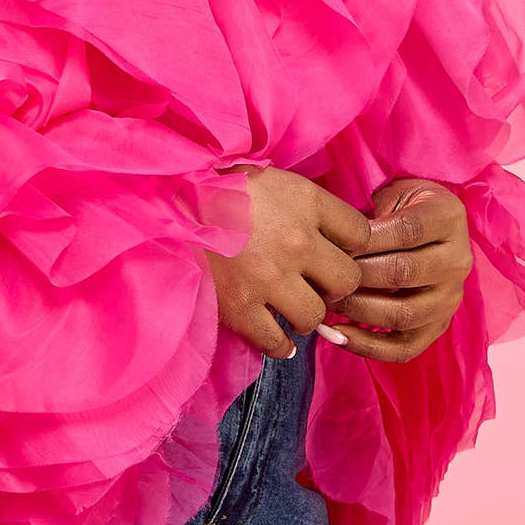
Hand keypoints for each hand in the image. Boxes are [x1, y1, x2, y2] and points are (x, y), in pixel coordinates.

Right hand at [204, 165, 368, 359]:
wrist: (164, 203)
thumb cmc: (218, 187)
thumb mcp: (271, 180)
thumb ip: (306, 205)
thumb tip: (336, 234)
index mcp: (305, 201)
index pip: (361, 233)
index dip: (350, 245)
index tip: (334, 249)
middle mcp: (296, 240)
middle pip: (348, 280)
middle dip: (333, 283)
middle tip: (313, 282)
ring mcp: (269, 277)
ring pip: (316, 315)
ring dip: (305, 313)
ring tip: (288, 305)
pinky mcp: (240, 306)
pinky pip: (276, 342)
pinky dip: (278, 344)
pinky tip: (276, 337)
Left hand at [320, 176, 473, 362]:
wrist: (425, 226)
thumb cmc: (398, 207)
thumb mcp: (391, 194)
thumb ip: (371, 216)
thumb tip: (334, 250)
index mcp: (449, 218)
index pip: (407, 230)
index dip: (366, 239)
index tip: (332, 244)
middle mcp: (458, 260)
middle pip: (404, 272)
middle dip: (355, 276)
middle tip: (321, 275)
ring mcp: (451, 297)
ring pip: (405, 313)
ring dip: (358, 310)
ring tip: (325, 303)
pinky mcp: (438, 326)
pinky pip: (406, 347)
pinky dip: (368, 347)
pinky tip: (337, 335)